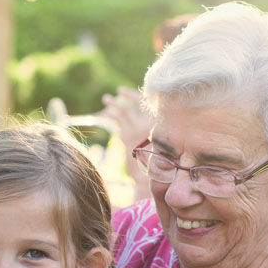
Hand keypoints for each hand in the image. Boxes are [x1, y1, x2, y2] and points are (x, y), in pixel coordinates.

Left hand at [98, 86, 152, 201]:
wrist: (153, 177)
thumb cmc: (160, 162)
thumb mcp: (161, 141)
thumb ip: (154, 128)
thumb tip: (143, 117)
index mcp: (161, 121)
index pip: (150, 101)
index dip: (140, 95)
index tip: (134, 91)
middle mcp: (151, 123)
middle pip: (137, 101)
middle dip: (127, 94)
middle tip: (119, 90)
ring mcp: (137, 129)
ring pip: (123, 110)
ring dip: (113, 103)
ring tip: (106, 99)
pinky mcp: (127, 137)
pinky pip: (116, 121)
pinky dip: (110, 116)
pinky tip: (105, 115)